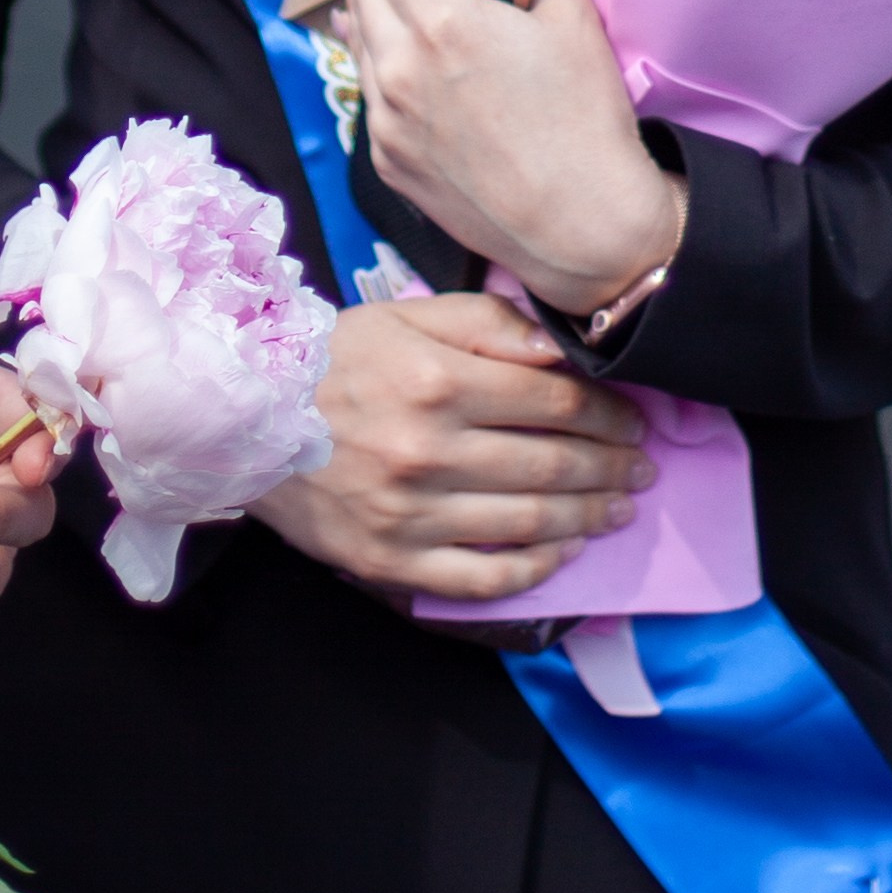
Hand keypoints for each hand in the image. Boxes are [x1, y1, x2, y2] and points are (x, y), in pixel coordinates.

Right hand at [250, 292, 654, 602]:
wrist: (248, 418)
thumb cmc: (339, 360)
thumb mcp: (411, 315)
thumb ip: (489, 325)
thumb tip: (558, 348)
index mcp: (440, 382)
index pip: (553, 400)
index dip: (607, 414)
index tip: (635, 421)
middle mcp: (429, 450)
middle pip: (550, 463)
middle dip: (610, 468)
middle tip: (642, 470)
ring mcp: (410, 513)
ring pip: (526, 522)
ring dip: (587, 517)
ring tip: (619, 509)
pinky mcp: (390, 561)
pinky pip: (479, 577)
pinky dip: (530, 570)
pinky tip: (562, 554)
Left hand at [340, 0, 686, 317]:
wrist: (578, 224)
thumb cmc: (583, 121)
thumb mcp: (575, 20)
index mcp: (444, 23)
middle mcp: (400, 68)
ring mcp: (386, 120)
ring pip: (357, 43)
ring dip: (358, 2)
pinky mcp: (388, 161)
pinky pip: (367, 95)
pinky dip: (367, 60)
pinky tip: (374, 51)